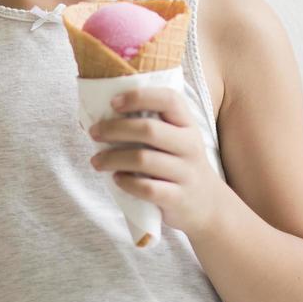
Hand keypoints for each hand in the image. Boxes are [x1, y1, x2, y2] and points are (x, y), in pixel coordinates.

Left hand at [87, 86, 226, 236]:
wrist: (208, 205)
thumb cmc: (180, 165)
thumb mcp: (176, 140)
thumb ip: (152, 125)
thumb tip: (101, 116)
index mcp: (187, 125)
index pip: (169, 100)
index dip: (139, 97)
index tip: (113, 102)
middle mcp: (190, 146)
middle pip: (149, 130)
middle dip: (115, 129)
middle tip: (94, 133)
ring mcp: (186, 173)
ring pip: (143, 159)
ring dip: (113, 158)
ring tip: (97, 161)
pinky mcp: (178, 198)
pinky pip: (148, 188)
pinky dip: (127, 182)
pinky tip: (117, 179)